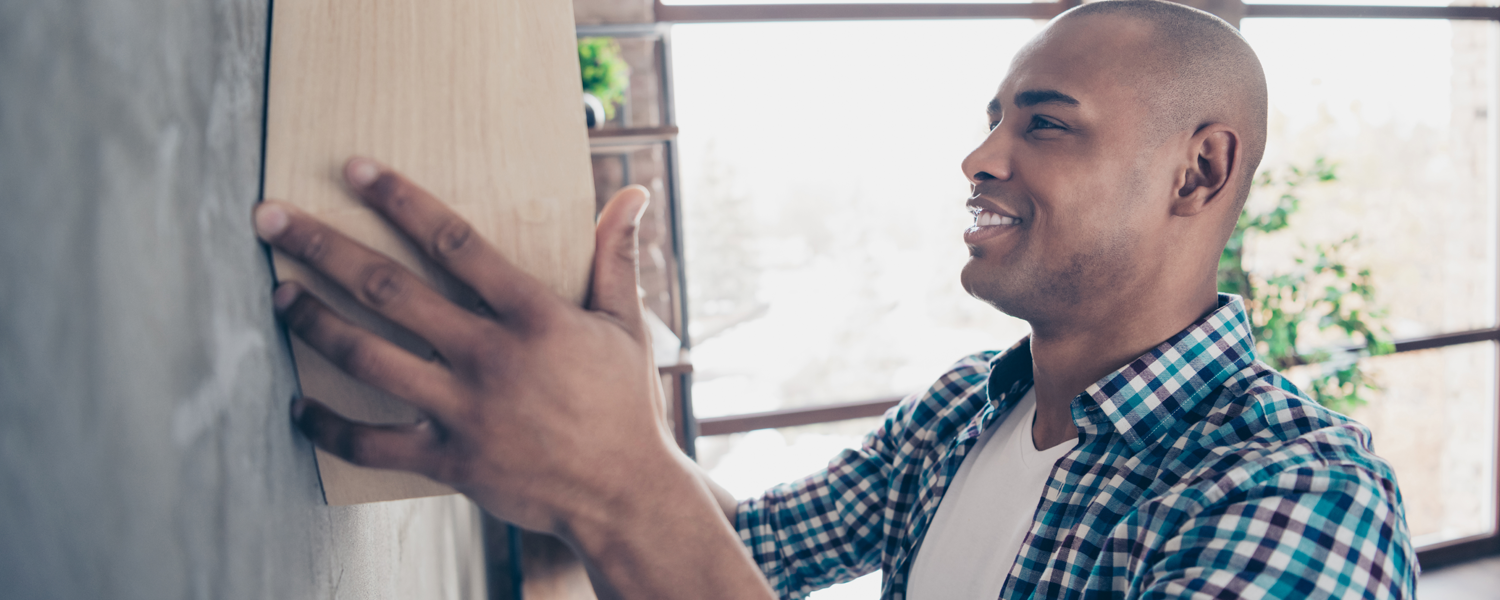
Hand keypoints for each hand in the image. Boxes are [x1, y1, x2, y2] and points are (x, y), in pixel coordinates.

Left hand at [255, 157, 771, 598]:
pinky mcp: (448, 459)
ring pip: (368, 356)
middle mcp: (488, 356)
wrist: (625, 493)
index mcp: (532, 315)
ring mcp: (463, 409)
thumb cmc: (625, 406)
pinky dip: (329, 426)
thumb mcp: (626, 325)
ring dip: (315, 322)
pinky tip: (299, 407)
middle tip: (273, 219)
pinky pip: (373, 441)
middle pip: (389, 290)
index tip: (356, 171)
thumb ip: (615, 257)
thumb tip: (633, 194)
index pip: (454, 242)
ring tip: (279, 294)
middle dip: (324, 248)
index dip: (401, 201)